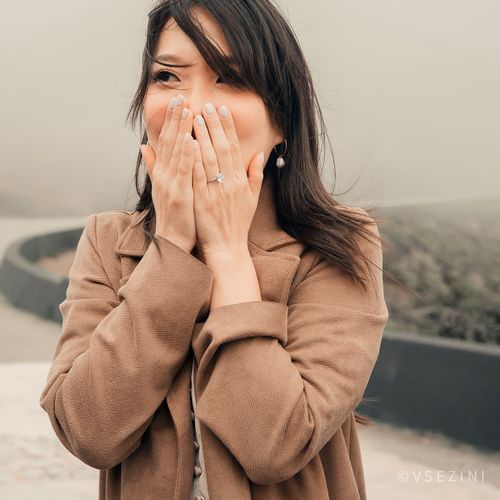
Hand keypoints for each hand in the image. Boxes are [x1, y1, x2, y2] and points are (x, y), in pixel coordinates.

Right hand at [141, 95, 195, 253]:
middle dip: (175, 119)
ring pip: (177, 153)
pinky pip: (185, 172)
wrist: (173, 241)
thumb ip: (154, 166)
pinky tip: (192, 140)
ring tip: (187, 110)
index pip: (167, 142)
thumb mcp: (162, 188)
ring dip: (181, 131)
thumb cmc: (174, 215)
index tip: (177, 102)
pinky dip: (187, 155)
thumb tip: (144, 145)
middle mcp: (165, 175)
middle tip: (180, 97)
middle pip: (170, 142)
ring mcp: (171, 184)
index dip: (171, 121)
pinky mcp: (180, 195)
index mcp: (163, 172)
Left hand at [191, 102, 265, 259]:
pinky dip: (192, 158)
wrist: (228, 247)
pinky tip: (187, 143)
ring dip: (202, 136)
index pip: (234, 148)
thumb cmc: (238, 223)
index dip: (228, 128)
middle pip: (221, 148)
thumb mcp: (252, 199)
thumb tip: (259, 155)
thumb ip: (255, 175)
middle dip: (214, 125)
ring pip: (209, 158)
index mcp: (241, 181)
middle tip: (207, 105)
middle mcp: (230, 183)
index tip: (222, 111)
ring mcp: (216, 191)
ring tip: (195, 117)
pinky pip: (197, 175)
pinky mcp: (202, 200)